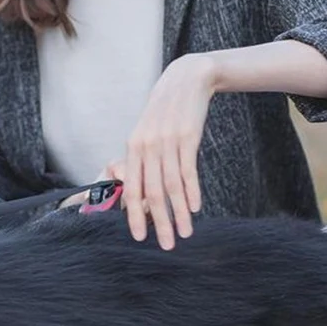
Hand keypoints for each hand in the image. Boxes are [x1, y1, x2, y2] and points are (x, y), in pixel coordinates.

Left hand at [123, 53, 216, 249]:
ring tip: (185, 232)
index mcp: (132, 148)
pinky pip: (188, 171)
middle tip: (166, 245)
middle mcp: (146, 147)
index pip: (132, 189)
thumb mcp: (146, 133)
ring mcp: (166, 142)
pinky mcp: (187, 137)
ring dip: (179, 214)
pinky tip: (194, 208)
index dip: (134, 215)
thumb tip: (140, 191)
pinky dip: (191, 192)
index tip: (139, 237)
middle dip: (159, 223)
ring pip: (171, 186)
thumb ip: (142, 160)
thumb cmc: (164, 112)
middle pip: (151, 193)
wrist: (186, 80)